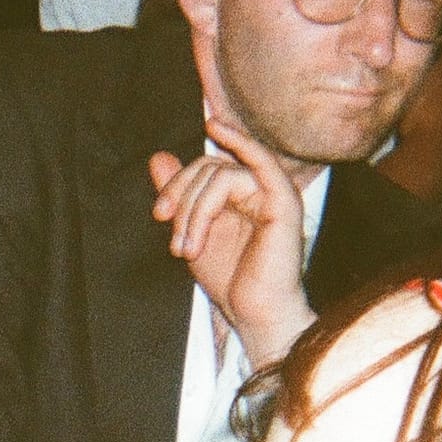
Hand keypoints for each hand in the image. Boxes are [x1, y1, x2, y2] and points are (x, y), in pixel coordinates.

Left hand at [149, 120, 312, 372]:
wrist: (254, 314)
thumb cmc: (230, 278)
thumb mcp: (192, 231)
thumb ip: (179, 196)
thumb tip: (158, 156)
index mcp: (240, 193)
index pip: (204, 167)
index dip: (176, 185)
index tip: (159, 215)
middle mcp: (258, 188)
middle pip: (210, 166)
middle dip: (182, 199)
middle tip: (174, 241)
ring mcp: (273, 193)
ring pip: (222, 174)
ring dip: (195, 211)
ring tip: (188, 249)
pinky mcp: (283, 203)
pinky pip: (261, 163)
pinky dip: (240, 142)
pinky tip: (215, 127)